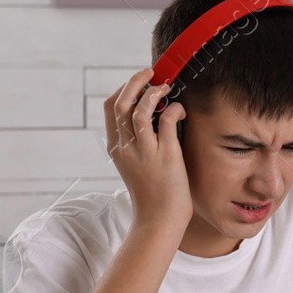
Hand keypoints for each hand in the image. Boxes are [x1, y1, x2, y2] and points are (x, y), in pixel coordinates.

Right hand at [103, 67, 191, 236]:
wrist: (159, 219)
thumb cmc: (153, 193)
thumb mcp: (135, 165)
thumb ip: (137, 143)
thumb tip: (151, 117)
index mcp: (116, 148)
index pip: (111, 107)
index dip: (124, 89)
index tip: (139, 82)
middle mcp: (126, 147)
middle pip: (121, 102)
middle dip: (135, 81)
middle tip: (151, 72)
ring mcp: (144, 151)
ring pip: (140, 109)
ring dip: (154, 92)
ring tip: (166, 88)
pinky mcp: (166, 155)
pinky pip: (168, 120)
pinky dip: (175, 108)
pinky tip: (181, 111)